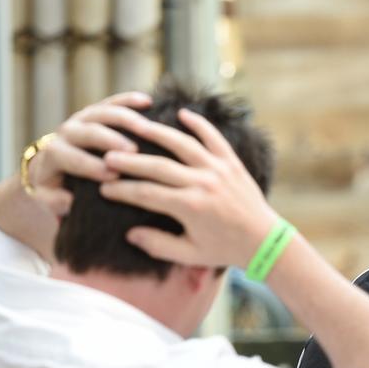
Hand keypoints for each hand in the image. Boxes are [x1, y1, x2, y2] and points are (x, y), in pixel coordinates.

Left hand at [26, 91, 152, 215]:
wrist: (52, 169)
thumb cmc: (57, 191)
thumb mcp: (49, 199)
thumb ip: (54, 202)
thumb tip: (69, 201)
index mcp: (54, 155)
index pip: (68, 156)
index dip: (89, 165)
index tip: (112, 176)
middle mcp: (66, 133)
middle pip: (87, 130)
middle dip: (110, 140)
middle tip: (133, 151)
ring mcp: (81, 119)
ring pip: (102, 112)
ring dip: (125, 119)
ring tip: (147, 129)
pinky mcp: (96, 112)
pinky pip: (113, 102)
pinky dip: (129, 100)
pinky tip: (148, 102)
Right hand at [98, 108, 277, 268]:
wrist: (264, 241)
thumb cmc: (225, 250)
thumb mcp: (190, 254)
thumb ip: (158, 245)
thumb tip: (129, 234)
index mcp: (191, 207)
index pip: (146, 194)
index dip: (122, 190)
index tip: (104, 187)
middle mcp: (204, 184)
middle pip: (158, 166)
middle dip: (130, 161)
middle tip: (107, 156)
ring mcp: (219, 170)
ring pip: (183, 144)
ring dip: (158, 134)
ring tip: (136, 126)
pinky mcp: (232, 163)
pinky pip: (214, 138)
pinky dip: (199, 124)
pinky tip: (182, 113)